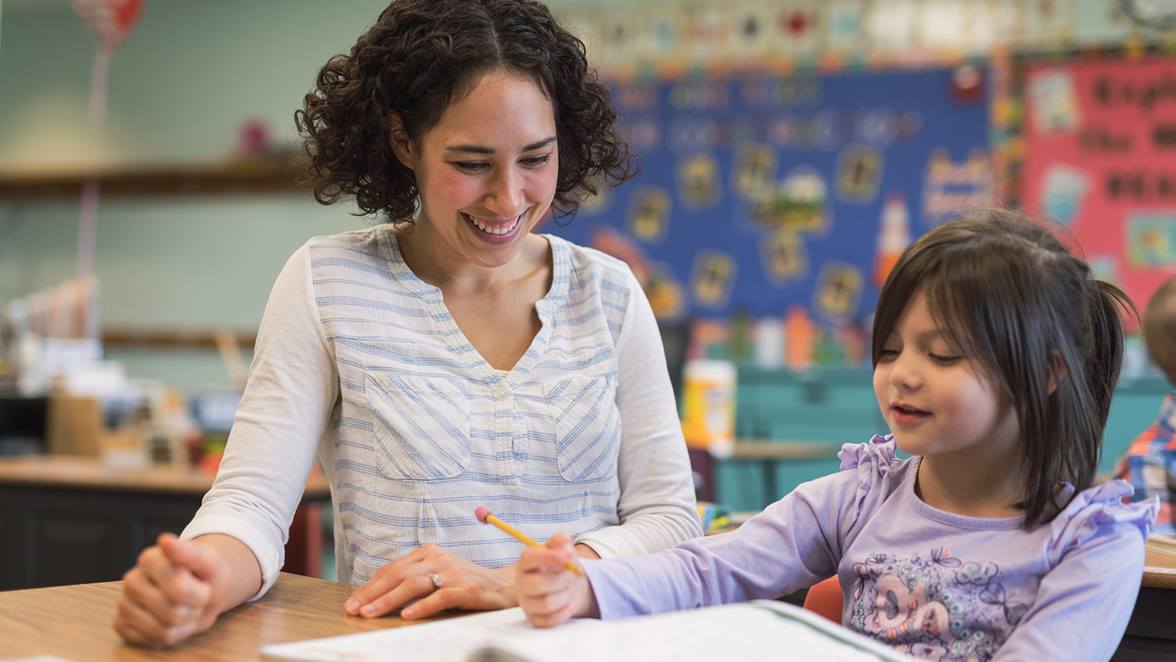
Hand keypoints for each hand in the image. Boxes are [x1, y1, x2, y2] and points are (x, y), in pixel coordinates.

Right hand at [114, 533, 225, 646]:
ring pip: (162, 631)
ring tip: (185, 607)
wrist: (202, 586)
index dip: (201, 595)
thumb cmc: (206, 573)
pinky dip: (170, 635)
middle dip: (193, 610)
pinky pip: (151, 641)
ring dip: (184, 624)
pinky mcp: (121, 623)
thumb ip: (189, 552)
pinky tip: (172, 620)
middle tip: (196, 599)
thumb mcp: (209, 561)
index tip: (202, 584)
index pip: (178, 590)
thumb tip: (165, 540)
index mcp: (150, 559)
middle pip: (172, 614)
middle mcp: (131, 579)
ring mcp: (123, 602)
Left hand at [345, 543, 515, 619]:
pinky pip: (439, 597)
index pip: (393, 569)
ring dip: (388, 600)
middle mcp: (439, 558)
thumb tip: (379, 595)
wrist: (504, 586)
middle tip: (354, 609)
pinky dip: (421, 607)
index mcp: (429, 552)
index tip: (353, 601)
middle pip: (398, 575)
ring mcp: (452, 573)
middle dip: (372, 593)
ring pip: (413, 584)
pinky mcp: (466, 589)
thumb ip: (415, 579)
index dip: (370, 585)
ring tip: (371, 613)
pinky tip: (406, 616)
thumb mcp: (438, 574)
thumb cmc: (466, 583)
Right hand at [517, 533, 597, 627]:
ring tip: (569, 588)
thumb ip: (561, 542)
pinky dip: (565, 610)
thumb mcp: (562, 550)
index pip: (529, 558)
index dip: (549, 557)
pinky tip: (567, 601)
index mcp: (525, 562)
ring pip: (547, 603)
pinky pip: (552, 619)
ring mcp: (527, 603)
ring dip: (566, 595)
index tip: (567, 556)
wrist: (568, 586)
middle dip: (562, 579)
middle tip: (572, 575)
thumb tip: (564, 541)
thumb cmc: (561, 566)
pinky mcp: (535, 620)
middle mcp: (521, 583)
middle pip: (538, 584)